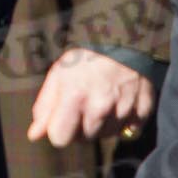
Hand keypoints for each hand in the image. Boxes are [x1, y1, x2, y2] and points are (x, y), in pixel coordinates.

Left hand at [26, 47, 155, 146]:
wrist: (123, 38)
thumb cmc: (86, 57)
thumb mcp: (58, 74)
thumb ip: (45, 106)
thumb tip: (34, 135)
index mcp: (75, 97)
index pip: (60, 139)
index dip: (59, 130)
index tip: (63, 117)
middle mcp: (100, 107)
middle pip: (84, 139)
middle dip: (81, 126)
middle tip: (85, 104)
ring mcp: (123, 110)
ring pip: (107, 136)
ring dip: (102, 124)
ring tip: (102, 100)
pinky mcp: (142, 110)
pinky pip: (130, 130)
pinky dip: (125, 121)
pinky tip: (121, 103)